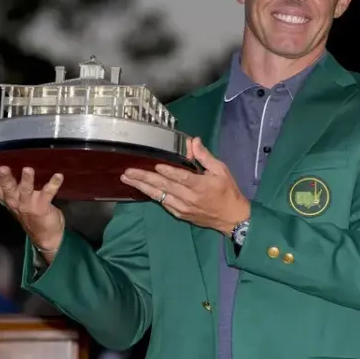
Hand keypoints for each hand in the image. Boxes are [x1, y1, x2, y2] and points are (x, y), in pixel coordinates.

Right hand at [0, 166, 64, 251]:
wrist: (46, 237)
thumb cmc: (30, 214)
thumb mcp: (14, 202)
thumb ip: (5, 190)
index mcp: (8, 199)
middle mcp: (16, 201)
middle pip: (8, 189)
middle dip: (4, 179)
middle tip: (2, 168)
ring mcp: (29, 204)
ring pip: (26, 190)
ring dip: (27, 180)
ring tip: (28, 169)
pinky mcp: (42, 206)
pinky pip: (48, 193)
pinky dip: (54, 184)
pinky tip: (58, 176)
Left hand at [120, 137, 249, 234]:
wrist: (232, 218)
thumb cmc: (227, 191)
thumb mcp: (221, 171)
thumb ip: (205, 157)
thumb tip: (193, 141)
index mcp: (200, 185)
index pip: (181, 177)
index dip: (168, 171)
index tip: (155, 164)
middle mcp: (189, 198)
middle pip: (164, 187)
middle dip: (144, 178)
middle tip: (128, 171)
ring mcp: (182, 208)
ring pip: (159, 196)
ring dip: (142, 187)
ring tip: (127, 179)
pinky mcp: (180, 214)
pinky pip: (163, 204)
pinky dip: (152, 196)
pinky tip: (141, 189)